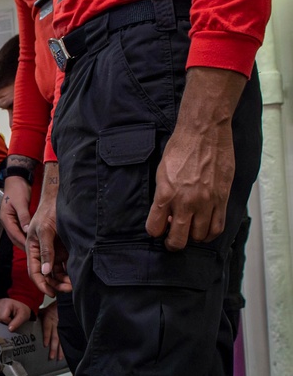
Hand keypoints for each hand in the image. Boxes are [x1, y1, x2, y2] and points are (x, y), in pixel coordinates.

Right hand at [0, 173, 32, 247]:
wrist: (17, 180)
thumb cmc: (16, 188)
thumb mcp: (21, 203)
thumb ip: (23, 216)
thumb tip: (26, 229)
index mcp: (5, 218)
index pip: (14, 234)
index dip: (23, 241)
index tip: (31, 248)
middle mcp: (7, 221)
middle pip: (15, 238)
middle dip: (24, 245)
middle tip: (35, 252)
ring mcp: (11, 221)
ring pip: (18, 235)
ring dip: (25, 241)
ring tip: (35, 248)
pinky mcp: (16, 219)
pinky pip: (21, 231)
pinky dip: (26, 235)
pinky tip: (33, 238)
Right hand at [0, 297, 32, 330]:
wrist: (20, 306)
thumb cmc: (22, 311)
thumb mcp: (23, 316)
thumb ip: (17, 323)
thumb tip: (9, 329)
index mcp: (7, 303)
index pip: (3, 317)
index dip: (8, 321)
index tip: (12, 320)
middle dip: (2, 321)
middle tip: (8, 319)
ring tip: (5, 318)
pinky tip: (1, 317)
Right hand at [26, 162, 71, 294]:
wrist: (61, 199)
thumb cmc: (48, 211)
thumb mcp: (45, 230)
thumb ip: (46, 250)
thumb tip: (46, 271)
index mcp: (33, 248)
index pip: (34, 271)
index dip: (41, 284)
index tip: (51, 293)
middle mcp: (43, 252)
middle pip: (47, 275)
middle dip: (56, 284)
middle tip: (68, 289)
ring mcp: (54, 251)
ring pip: (57, 272)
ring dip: (64, 280)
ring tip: (75, 284)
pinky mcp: (64, 249)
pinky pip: (66, 265)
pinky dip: (71, 272)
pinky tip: (78, 275)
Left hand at [40, 301, 64, 362]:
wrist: (66, 304)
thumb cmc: (54, 307)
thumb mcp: (43, 310)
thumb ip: (37, 316)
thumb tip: (28, 319)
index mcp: (49, 319)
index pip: (48, 329)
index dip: (47, 337)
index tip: (45, 345)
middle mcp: (56, 324)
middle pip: (55, 338)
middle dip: (53, 348)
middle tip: (52, 356)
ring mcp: (62, 328)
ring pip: (61, 340)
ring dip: (60, 350)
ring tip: (59, 358)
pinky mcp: (67, 329)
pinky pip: (67, 338)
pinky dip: (67, 346)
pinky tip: (67, 352)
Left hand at [146, 68, 245, 250]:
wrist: (204, 132)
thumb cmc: (180, 148)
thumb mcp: (161, 172)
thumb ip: (162, 197)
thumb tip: (165, 216)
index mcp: (166, 195)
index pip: (154, 229)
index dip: (155, 232)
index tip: (158, 229)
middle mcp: (186, 202)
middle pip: (179, 240)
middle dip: (173, 243)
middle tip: (172, 239)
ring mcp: (206, 201)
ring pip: (200, 236)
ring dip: (193, 238)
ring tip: (190, 231)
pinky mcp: (222, 198)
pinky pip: (218, 226)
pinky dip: (210, 233)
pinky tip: (205, 229)